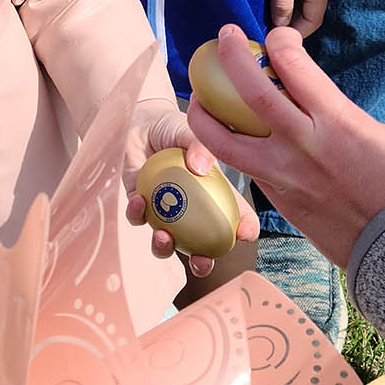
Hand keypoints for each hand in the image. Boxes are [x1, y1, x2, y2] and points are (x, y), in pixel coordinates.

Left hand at [123, 96, 255, 274]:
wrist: (139, 122)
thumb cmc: (172, 127)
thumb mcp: (191, 130)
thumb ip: (200, 145)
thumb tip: (200, 168)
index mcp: (213, 194)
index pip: (235, 216)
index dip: (245, 229)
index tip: (247, 234)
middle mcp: (191, 210)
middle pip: (202, 246)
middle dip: (203, 262)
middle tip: (201, 261)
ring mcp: (165, 212)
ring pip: (167, 243)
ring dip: (165, 247)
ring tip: (163, 235)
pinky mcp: (139, 207)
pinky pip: (137, 219)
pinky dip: (137, 214)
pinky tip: (138, 201)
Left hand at [171, 25, 384, 267]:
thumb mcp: (377, 135)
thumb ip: (337, 115)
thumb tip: (310, 101)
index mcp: (336, 122)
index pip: (293, 66)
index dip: (280, 41)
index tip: (277, 38)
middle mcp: (302, 146)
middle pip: (250, 93)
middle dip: (232, 57)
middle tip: (225, 37)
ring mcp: (284, 177)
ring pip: (225, 142)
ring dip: (205, 115)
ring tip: (199, 99)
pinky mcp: (278, 203)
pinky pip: (246, 169)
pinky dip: (233, 149)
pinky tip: (232, 140)